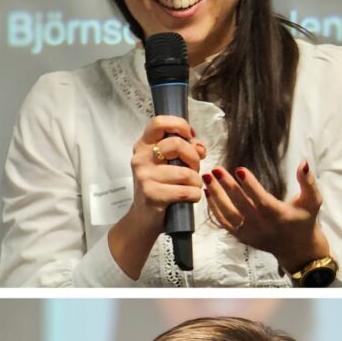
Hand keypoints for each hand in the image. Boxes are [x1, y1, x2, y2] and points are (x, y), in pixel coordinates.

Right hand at [109, 115, 206, 278]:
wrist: (144, 218)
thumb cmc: (162, 187)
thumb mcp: (171, 163)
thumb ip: (186, 150)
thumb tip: (200, 147)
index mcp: (144, 145)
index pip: (159, 122)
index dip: (180, 125)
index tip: (190, 135)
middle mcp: (141, 158)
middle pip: (177, 144)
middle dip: (194, 158)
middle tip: (194, 169)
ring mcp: (145, 176)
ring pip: (186, 173)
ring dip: (196, 182)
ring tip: (190, 187)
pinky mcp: (152, 194)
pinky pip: (187, 191)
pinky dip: (195, 196)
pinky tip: (189, 198)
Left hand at [203, 159, 330, 273]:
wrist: (296, 248)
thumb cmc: (304, 219)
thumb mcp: (312, 201)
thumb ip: (308, 182)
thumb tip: (303, 163)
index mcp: (279, 216)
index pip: (263, 201)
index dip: (251, 186)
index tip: (240, 170)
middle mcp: (263, 226)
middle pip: (241, 206)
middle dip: (227, 187)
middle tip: (216, 169)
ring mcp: (250, 233)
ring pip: (229, 215)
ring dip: (217, 196)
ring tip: (208, 178)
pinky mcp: (242, 236)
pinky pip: (225, 223)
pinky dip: (215, 208)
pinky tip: (209, 192)